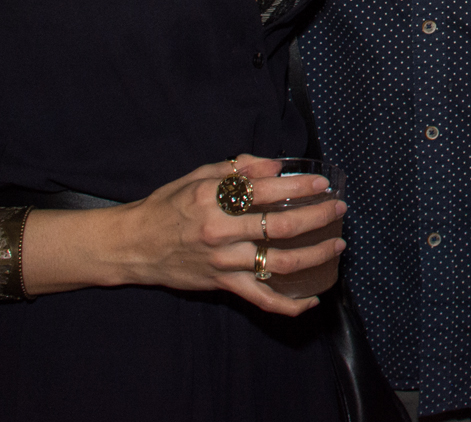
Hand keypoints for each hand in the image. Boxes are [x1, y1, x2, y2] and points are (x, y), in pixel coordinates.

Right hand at [99, 155, 345, 316]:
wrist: (133, 245)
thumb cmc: (167, 206)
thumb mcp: (197, 177)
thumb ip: (237, 170)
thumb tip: (275, 164)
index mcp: (214, 198)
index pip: (267, 190)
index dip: (300, 187)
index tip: (322, 184)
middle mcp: (220, 230)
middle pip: (280, 226)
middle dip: (317, 217)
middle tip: (338, 210)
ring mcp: (222, 261)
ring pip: (278, 263)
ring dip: (314, 255)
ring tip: (337, 245)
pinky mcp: (221, 284)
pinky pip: (260, 299)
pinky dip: (288, 304)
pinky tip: (311, 301)